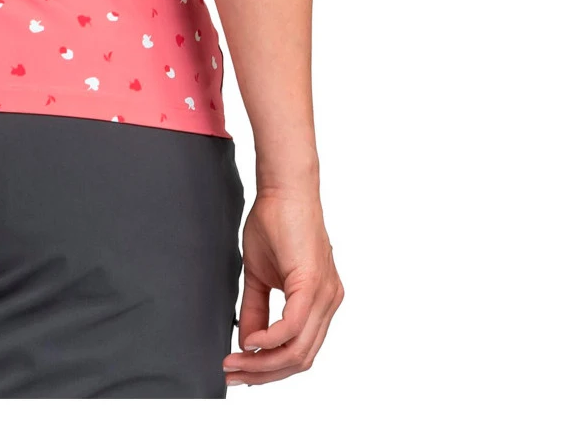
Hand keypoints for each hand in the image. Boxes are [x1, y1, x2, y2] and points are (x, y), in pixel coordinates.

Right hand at [224, 189, 342, 386]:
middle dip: (263, 373)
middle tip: (232, 374)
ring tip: (235, 362)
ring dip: (263, 362)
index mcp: (320, 301)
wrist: (284, 187)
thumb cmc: (275, 220)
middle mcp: (329, 302)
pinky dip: (269, 340)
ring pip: (298, 350)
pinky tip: (249, 341)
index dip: (269, 368)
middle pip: (300, 359)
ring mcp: (325, 295)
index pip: (300, 351)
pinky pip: (293, 327)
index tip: (240, 372)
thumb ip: (256, 308)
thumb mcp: (260, 274)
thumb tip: (247, 340)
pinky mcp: (313, 284)